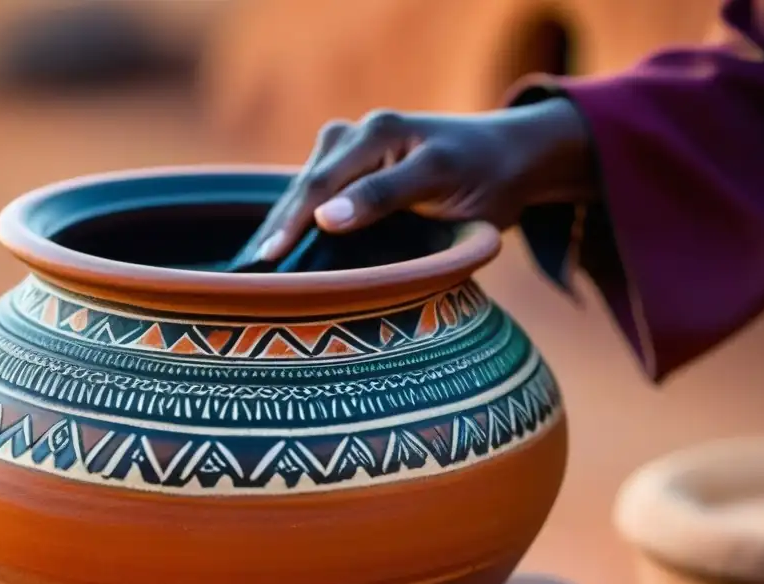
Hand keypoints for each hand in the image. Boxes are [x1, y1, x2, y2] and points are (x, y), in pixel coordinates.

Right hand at [246, 98, 594, 262]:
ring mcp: (353, 151)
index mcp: (378, 132)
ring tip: (258, 264)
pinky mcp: (354, 170)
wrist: (510, 159)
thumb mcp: (441, 180)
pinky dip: (299, 219)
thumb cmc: (484, 174)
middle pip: (306, 186)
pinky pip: (316, 193)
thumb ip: (384, 195)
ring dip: (283, 222)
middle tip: (253, 272)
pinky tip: (281, 247)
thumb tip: (324, 219)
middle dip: (279, 225)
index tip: (271, 259)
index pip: (322, 184)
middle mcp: (358, 135)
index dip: (293, 222)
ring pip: (305, 190)